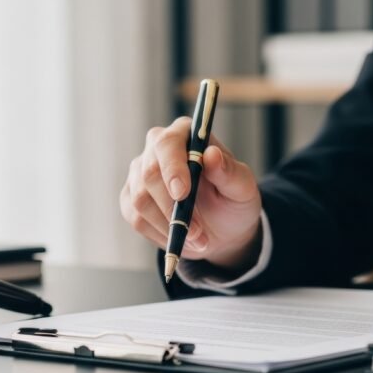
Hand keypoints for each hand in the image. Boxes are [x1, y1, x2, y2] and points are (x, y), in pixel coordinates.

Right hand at [120, 117, 262, 272]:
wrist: (221, 230)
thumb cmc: (233, 202)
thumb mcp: (242, 189)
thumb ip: (229, 172)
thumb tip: (212, 155)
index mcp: (185, 134)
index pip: (167, 144)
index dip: (172, 168)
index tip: (182, 194)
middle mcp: (156, 148)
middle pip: (149, 173)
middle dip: (172, 207)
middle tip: (198, 232)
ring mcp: (139, 173)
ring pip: (140, 199)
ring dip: (168, 225)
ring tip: (197, 239)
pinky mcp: (130, 198)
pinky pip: (136, 218)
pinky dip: (159, 233)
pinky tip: (179, 237)